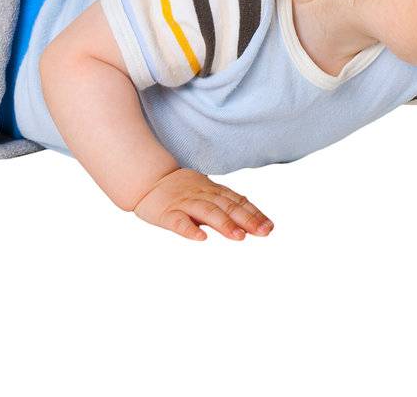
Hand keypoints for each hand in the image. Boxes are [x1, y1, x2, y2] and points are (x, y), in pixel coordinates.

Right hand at [132, 167, 274, 241]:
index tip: (269, 227)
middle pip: (227, 206)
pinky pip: (179, 222)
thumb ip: (226, 204)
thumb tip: (252, 221)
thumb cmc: (181, 189)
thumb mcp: (206, 192)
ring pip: (207, 212)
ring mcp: (185, 203)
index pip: (237, 201)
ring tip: (239, 236)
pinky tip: (201, 238)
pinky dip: (190, 230)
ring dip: (224, 224)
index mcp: (212, 191)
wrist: (148, 179)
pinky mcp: (167, 213)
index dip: (253, 213)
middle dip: (246, 219)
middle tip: (263, 232)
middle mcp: (202, 195)